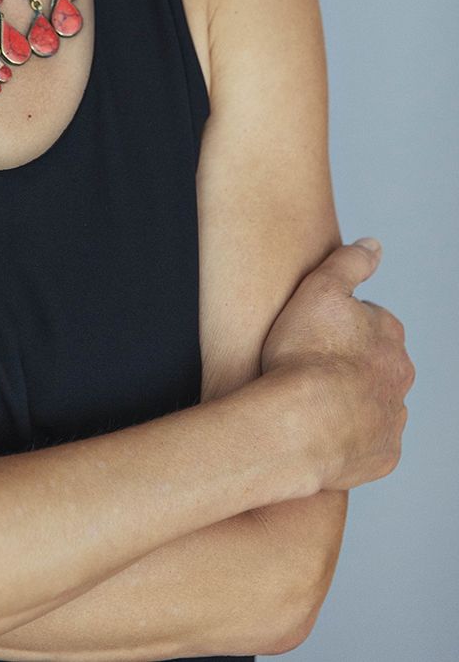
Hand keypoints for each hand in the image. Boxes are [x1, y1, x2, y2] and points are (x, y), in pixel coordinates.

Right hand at [261, 238, 414, 492]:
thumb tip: (374, 245)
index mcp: (390, 335)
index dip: (337, 325)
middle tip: (310, 365)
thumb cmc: (304, 354)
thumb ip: (349, 262)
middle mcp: (401, 377)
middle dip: (350, 364)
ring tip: (311, 401)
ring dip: (350, 400)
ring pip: (373, 403)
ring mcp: (393, 418)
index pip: (370, 321)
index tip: (313, 332)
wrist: (299, 424)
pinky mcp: (383, 456)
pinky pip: (367, 442)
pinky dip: (348, 436)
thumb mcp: (320, 289)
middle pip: (376, 363)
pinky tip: (320, 430)